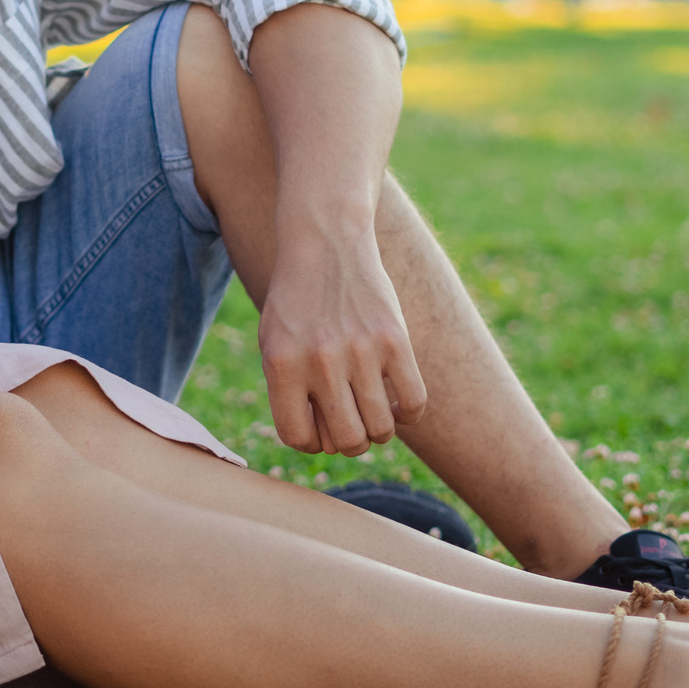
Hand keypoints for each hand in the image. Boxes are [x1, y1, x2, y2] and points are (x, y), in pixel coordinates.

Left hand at [258, 230, 426, 455]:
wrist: (325, 242)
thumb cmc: (296, 301)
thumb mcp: (273, 343)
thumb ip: (289, 393)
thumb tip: (324, 445)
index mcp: (282, 365)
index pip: (299, 438)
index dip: (310, 440)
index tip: (316, 424)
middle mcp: (320, 362)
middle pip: (347, 442)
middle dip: (348, 441)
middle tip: (348, 420)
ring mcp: (361, 351)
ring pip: (381, 430)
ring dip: (377, 429)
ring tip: (370, 408)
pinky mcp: (395, 340)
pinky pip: (415, 403)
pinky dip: (408, 413)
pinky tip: (396, 398)